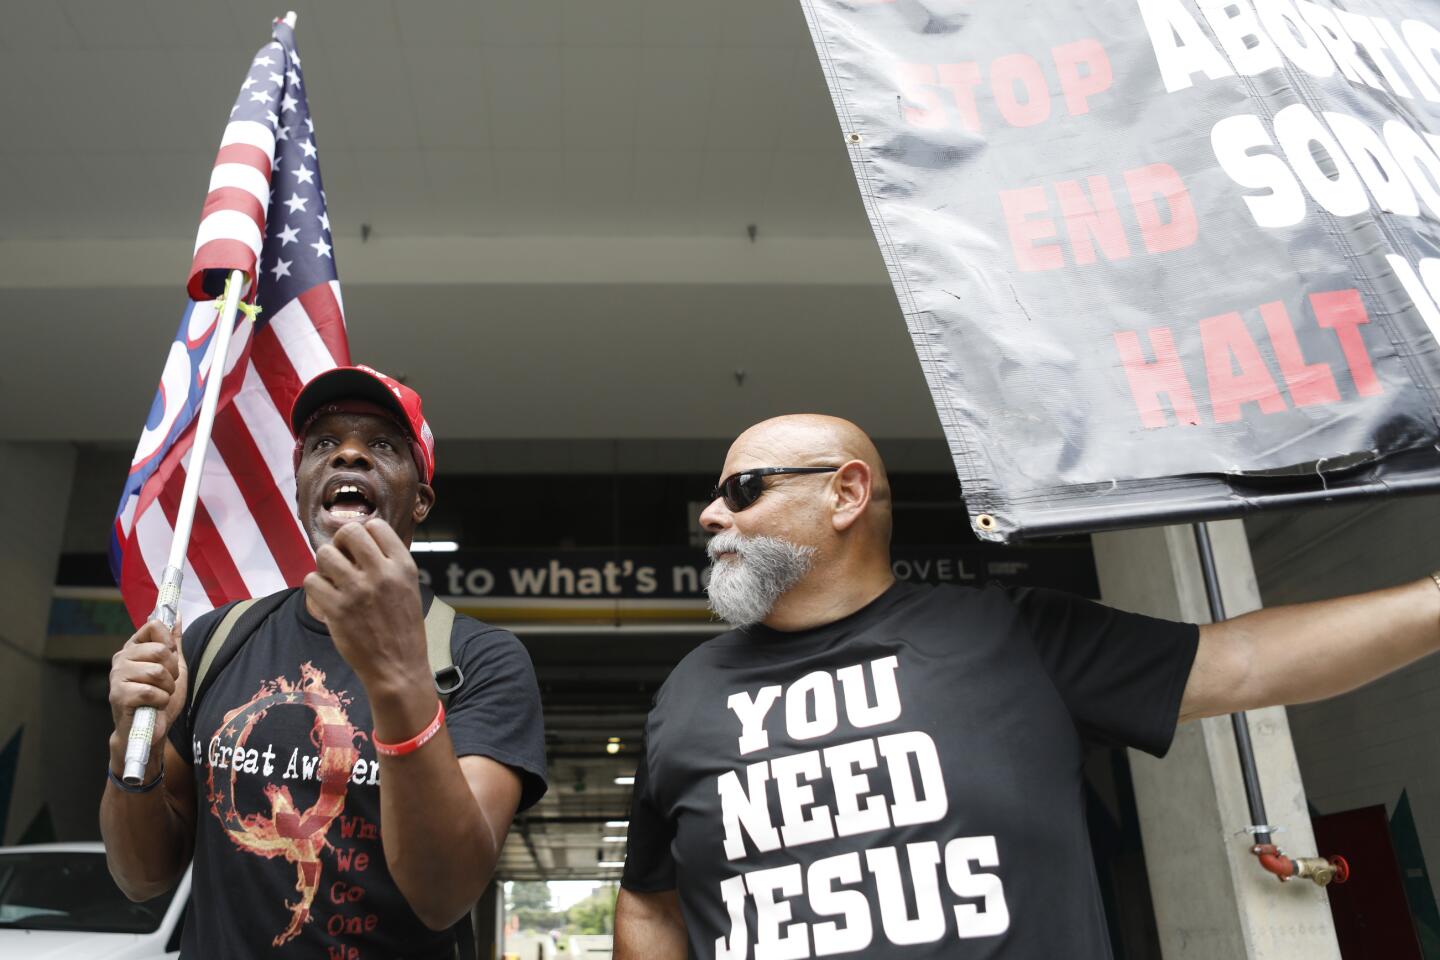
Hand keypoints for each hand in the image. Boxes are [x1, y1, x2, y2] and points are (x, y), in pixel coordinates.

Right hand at [108, 620, 186, 770]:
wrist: (151, 731)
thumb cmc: (161, 699)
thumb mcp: (173, 667)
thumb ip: (173, 642)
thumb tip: (175, 614)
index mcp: (133, 648)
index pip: (154, 626)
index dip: (169, 642)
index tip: (171, 657)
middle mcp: (121, 659)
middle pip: (159, 650)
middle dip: (172, 670)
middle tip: (166, 683)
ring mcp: (117, 677)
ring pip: (156, 671)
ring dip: (167, 688)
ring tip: (159, 695)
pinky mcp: (118, 695)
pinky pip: (150, 691)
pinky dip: (160, 700)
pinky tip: (153, 706)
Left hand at [304, 519, 428, 691]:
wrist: (398, 668)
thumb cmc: (402, 628)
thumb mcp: (408, 587)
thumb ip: (388, 563)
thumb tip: (357, 542)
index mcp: (403, 566)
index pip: (376, 526)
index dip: (363, 534)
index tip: (360, 551)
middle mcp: (381, 573)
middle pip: (349, 532)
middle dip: (340, 543)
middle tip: (342, 559)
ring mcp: (357, 591)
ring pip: (324, 554)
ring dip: (324, 565)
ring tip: (332, 580)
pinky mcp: (336, 609)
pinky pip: (311, 580)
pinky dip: (315, 587)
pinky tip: (327, 598)